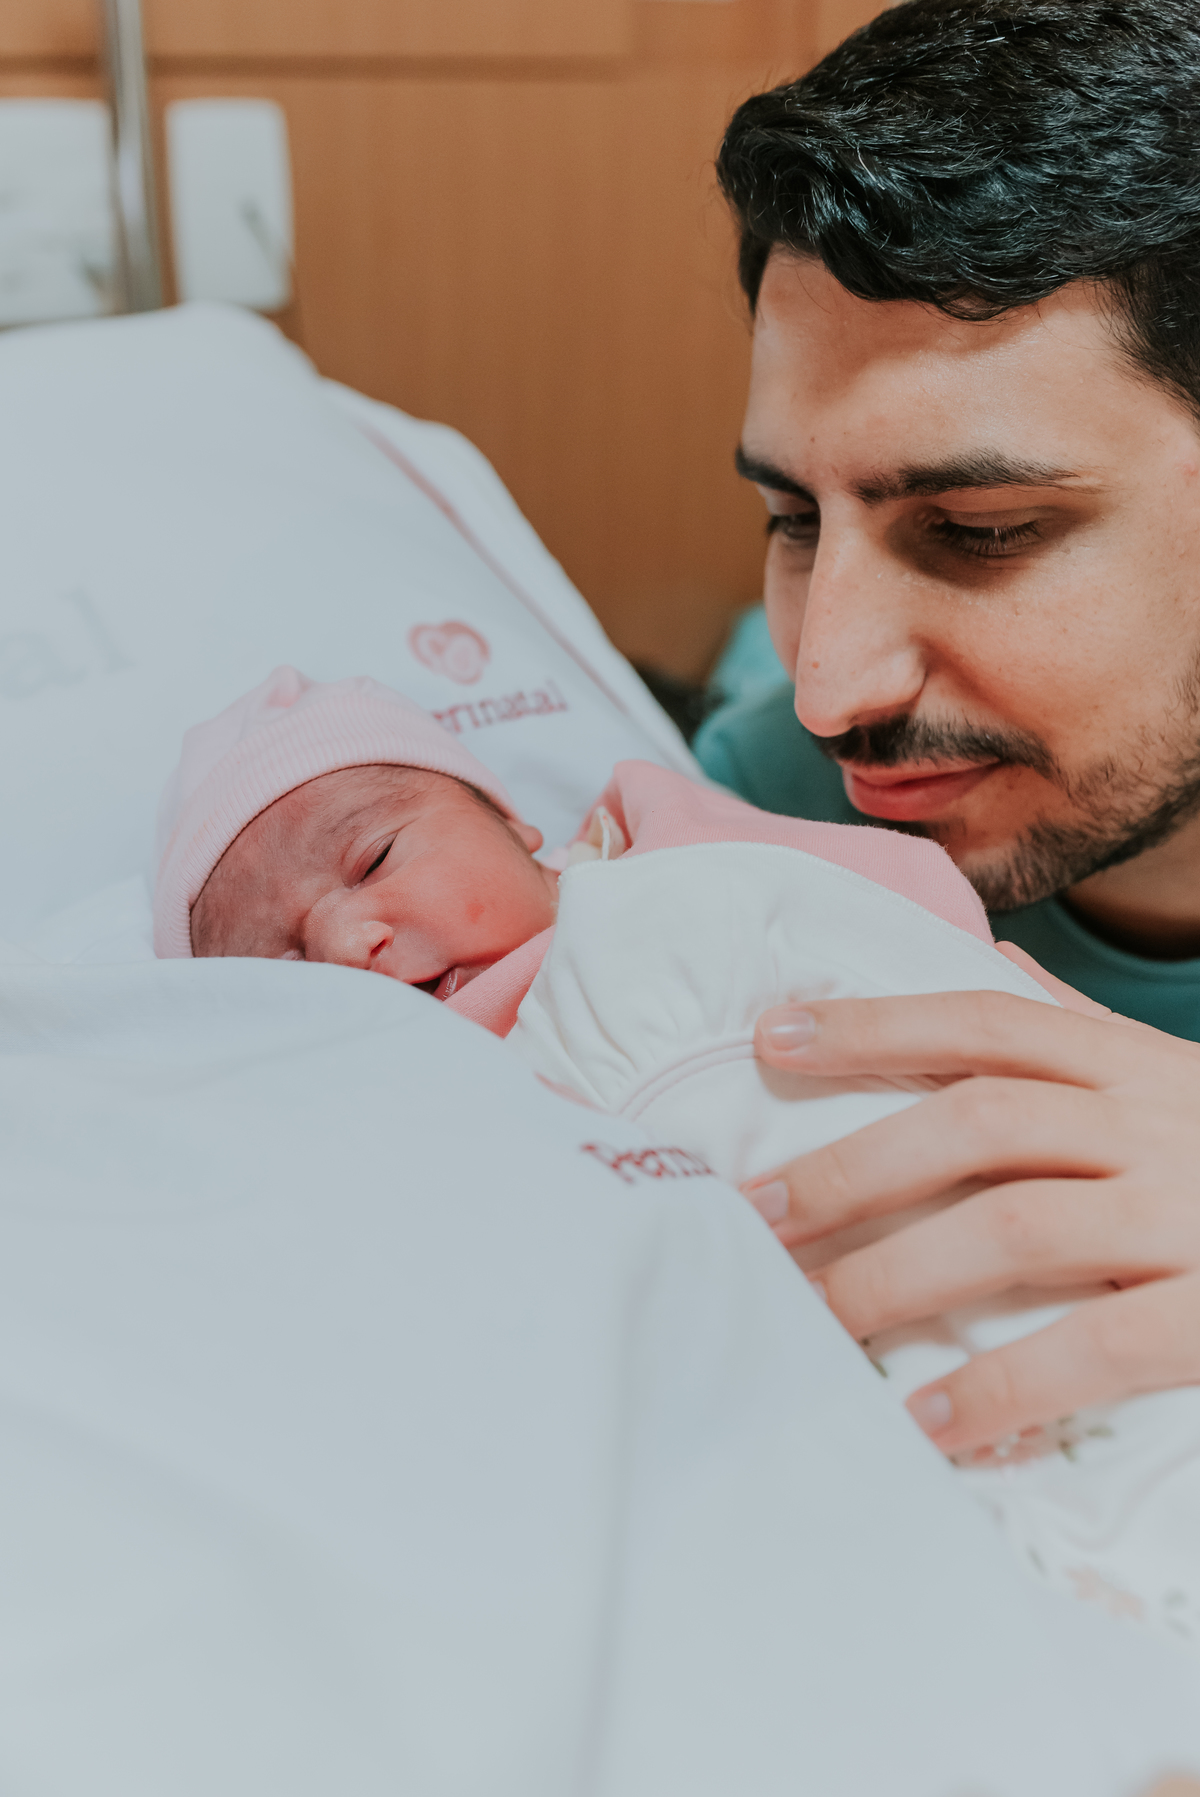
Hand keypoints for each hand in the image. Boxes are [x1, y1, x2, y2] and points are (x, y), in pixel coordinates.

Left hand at [746, 979, 1199, 1456]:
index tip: (771, 1037)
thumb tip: (998, 974)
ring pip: (1014, 1224)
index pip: (984, 1021)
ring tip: (812, 1319)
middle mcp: (1153, 1120)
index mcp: (1134, 1061)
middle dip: (854, 1163)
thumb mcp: (1181, 1077)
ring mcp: (1187, 1212)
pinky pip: (1095, 1346)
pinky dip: (1003, 1384)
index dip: (874, 1023)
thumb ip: (1089, 1032)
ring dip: (897, 1274)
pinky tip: (929, 1420)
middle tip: (755, 1213)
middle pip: (976, 1120)